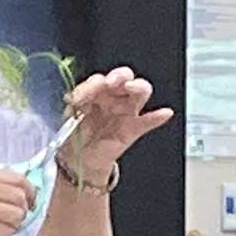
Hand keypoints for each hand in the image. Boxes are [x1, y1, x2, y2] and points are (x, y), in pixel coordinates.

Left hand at [62, 66, 174, 182]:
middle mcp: (114, 97)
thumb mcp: (71, 114)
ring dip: (137, 87)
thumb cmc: (77, 132)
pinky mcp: (133, 129)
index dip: (92, 85)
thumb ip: (76, 102)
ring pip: (139, 92)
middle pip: (125, 78)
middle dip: (120, 76)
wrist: (79, 159)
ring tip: (131, 88)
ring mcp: (126, 112)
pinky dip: (157, 117)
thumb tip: (74, 95)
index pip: (100, 79)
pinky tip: (164, 113)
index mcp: (98, 91)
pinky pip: (147, 122)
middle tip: (111, 82)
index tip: (82, 96)